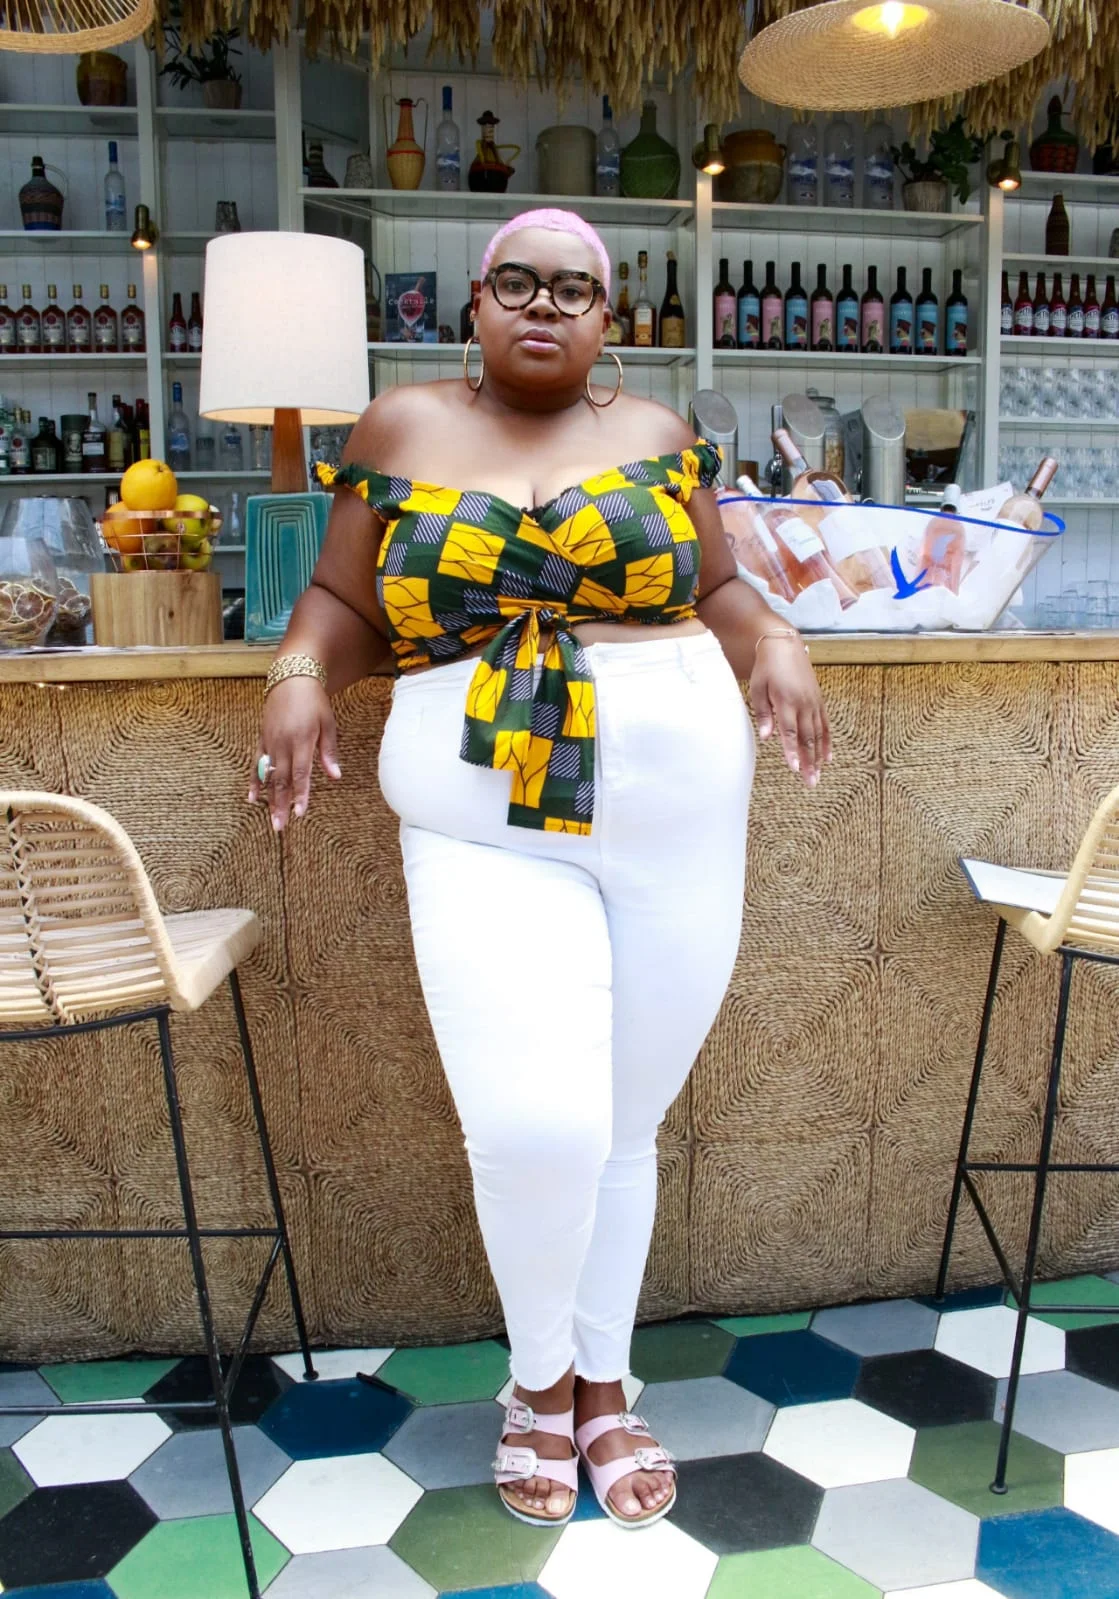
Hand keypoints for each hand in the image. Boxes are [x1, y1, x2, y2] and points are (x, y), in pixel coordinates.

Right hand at [248, 677, 341, 830]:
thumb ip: (328, 752)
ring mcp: (270, 742)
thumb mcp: (328, 724)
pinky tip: (252, 797)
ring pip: (269, 776)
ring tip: (271, 819)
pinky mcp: (262, 739)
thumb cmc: (314, 702)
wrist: (291, 679)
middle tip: (280, 827)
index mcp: (301, 741)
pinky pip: (256, 763)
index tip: (300, 813)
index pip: (301, 774)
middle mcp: (283, 744)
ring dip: (269, 799)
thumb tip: (335, 776)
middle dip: (282, 805)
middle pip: (282, 780)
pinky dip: (254, 781)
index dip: (301, 795)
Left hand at [748, 634, 830, 787]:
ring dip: (818, 756)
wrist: (785, 646)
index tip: (795, 769)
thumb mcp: (758, 688)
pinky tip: (827, 757)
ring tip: (818, 775)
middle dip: (809, 761)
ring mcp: (813, 703)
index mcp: (786, 701)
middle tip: (811, 782)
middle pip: (807, 737)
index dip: (792, 751)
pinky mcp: (818, 701)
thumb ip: (763, 714)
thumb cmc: (767, 668)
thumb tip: (766, 738)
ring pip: (818, 734)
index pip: (789, 732)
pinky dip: (826, 742)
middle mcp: (803, 703)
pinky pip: (825, 725)